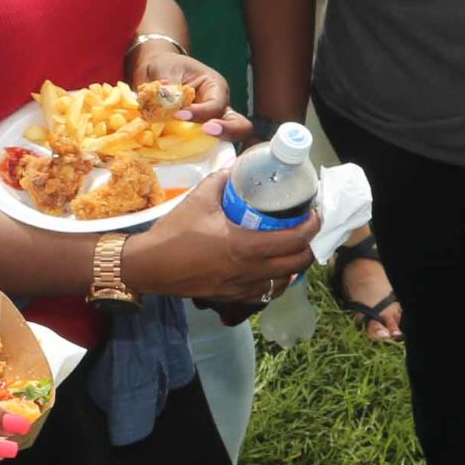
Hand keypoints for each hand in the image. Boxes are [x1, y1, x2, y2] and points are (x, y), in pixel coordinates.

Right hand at [126, 174, 322, 303]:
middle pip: (297, 264)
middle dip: (308, 247)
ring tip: (291, 250)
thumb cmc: (175, 231)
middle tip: (305, 231)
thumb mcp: (201, 197)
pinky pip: (265, 293)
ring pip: (284, 283)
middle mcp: (249, 271)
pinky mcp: (232, 298)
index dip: (312, 226)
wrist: (150, 266)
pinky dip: (275, 282)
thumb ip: (224, 179)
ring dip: (293, 267)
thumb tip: (240, 166)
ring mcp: (242, 288)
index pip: (294, 240)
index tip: (314, 214)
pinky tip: (270, 269)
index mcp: (245, 246)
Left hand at [127, 39, 236, 139]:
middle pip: (239, 125)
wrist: (158, 73)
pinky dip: (191, 151)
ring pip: (225, 140)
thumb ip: (167, 85)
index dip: (199, 113)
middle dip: (226, 131)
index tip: (178, 115)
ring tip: (187, 146)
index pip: (216, 105)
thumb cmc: (165, 67)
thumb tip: (166, 98)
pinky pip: (201, 147)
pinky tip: (172, 150)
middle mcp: (219, 107)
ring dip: (209, 144)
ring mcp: (211, 122)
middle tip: (207, 131)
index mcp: (215, 87)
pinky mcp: (198, 135)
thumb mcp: (164, 69)